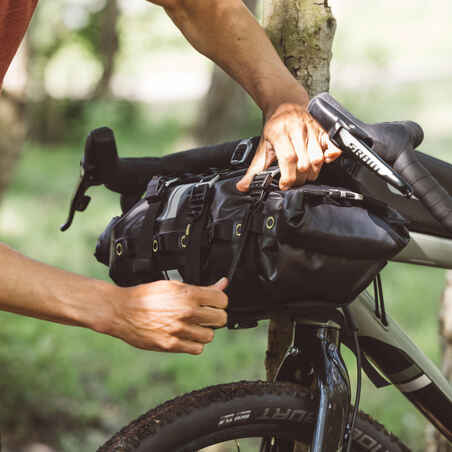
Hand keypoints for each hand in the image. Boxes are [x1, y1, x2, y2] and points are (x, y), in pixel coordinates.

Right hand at [105, 278, 227, 354]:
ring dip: (204, 331)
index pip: (222, 300)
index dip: (219, 301)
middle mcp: (186, 312)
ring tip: (193, 325)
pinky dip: (194, 343)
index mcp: (188, 294)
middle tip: (205, 314)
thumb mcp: (174, 285)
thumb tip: (223, 283)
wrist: (122, 311)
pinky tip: (186, 336)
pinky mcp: (171, 345)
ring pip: (210, 335)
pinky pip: (197, 349)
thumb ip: (202, 287)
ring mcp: (179, 330)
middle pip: (220, 319)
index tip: (214, 302)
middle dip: (215, 316)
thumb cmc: (145, 296)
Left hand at [236, 102, 341, 191]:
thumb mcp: (262, 147)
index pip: (288, 158)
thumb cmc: (275, 128)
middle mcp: (297, 129)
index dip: (288, 176)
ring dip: (313, 172)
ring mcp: (311, 129)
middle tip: (293, 182)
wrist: (286, 105)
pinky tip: (324, 162)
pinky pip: (332, 145)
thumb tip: (242, 187)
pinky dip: (331, 156)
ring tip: (304, 175)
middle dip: (299, 178)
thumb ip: (254, 170)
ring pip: (318, 158)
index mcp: (280, 133)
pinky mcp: (322, 130)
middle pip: (304, 162)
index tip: (284, 185)